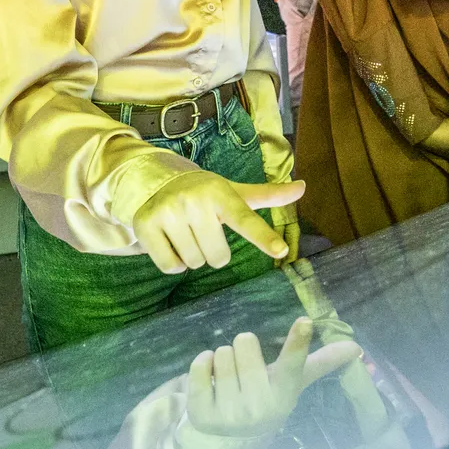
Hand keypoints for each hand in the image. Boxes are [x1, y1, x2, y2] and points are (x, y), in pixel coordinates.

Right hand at [133, 172, 305, 273]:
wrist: (155, 181)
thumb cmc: (203, 192)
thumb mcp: (233, 192)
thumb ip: (267, 195)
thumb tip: (303, 187)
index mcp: (221, 193)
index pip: (246, 219)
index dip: (263, 237)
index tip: (281, 251)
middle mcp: (194, 200)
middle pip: (218, 258)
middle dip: (213, 251)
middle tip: (203, 231)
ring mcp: (168, 212)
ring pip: (194, 263)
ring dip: (193, 256)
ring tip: (185, 233)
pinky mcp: (146, 225)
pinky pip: (171, 267)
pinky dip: (174, 262)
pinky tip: (170, 241)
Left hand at [186, 317, 360, 441]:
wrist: (231, 441)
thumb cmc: (266, 398)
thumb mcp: (291, 382)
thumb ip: (321, 362)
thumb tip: (356, 346)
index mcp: (284, 392)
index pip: (293, 363)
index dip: (298, 341)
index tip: (305, 321)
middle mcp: (260, 405)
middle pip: (244, 341)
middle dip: (242, 349)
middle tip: (244, 370)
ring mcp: (230, 413)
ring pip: (221, 352)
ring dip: (222, 359)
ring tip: (228, 379)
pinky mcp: (202, 413)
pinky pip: (199, 365)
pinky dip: (201, 365)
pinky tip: (209, 382)